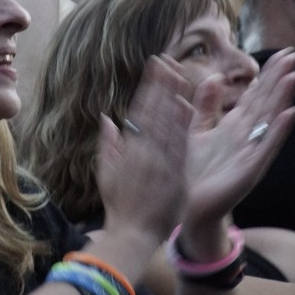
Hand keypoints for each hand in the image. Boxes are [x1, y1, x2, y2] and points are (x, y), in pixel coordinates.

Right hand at [96, 56, 192, 242]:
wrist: (133, 234)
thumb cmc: (119, 205)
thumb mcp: (106, 173)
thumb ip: (108, 144)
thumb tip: (107, 118)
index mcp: (129, 149)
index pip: (140, 111)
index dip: (148, 87)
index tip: (153, 67)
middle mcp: (144, 151)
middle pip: (154, 112)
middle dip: (161, 85)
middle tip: (167, 61)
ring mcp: (160, 162)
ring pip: (167, 123)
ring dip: (173, 97)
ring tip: (179, 73)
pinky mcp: (175, 174)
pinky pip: (179, 144)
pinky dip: (182, 125)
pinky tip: (187, 106)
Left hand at [180, 50, 294, 231]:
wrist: (192, 206)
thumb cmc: (198, 171)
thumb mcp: (198, 131)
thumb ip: (206, 105)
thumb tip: (215, 77)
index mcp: (237, 126)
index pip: (258, 94)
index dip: (270, 73)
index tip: (283, 52)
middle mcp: (249, 136)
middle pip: (268, 101)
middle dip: (281, 78)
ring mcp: (253, 152)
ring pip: (272, 119)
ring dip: (285, 97)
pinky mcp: (252, 169)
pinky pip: (268, 146)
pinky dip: (280, 129)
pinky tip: (292, 113)